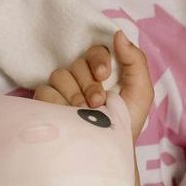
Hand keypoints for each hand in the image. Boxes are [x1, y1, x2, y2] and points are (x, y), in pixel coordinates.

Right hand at [33, 32, 152, 139]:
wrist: (108, 151)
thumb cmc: (126, 123)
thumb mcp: (140, 92)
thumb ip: (135, 61)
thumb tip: (118, 34)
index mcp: (102, 72)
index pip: (95, 51)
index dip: (98, 59)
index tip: (104, 75)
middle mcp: (80, 78)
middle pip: (76, 64)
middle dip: (89, 84)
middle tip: (98, 102)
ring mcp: (62, 91)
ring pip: (60, 75)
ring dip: (74, 95)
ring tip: (85, 112)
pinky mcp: (46, 104)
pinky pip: (45, 91)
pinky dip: (57, 102)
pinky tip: (68, 115)